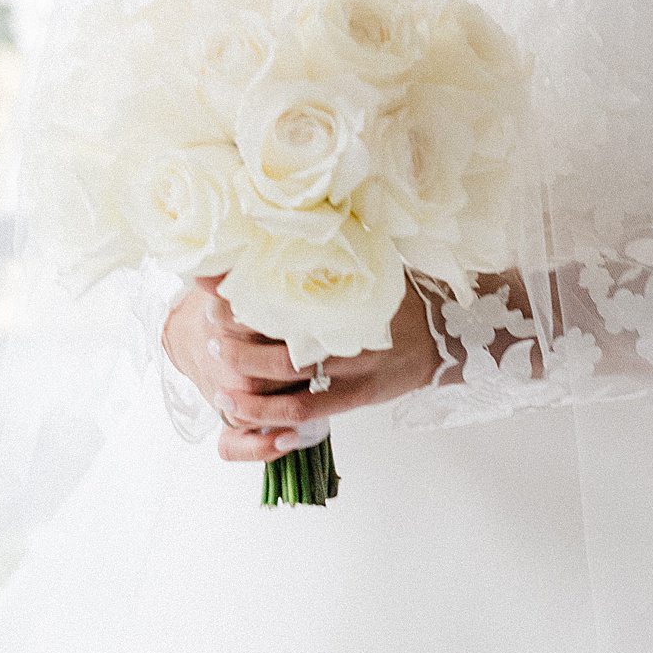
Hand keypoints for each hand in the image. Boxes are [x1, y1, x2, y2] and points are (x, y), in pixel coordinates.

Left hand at [161, 270, 444, 466]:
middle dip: (235, 339)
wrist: (445, 334)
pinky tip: (248, 418)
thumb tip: (286, 235)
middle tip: (208, 334)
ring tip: (219, 383)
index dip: (243, 291)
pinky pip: (306, 411)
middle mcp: (340, 329)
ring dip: (247, 383)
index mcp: (338, 294)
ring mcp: (348, 366)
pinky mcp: (355, 396)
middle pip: (275, 336)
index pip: (279, 290)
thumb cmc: (399, 299)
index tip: (214, 287)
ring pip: (285, 380)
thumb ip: (330, 262)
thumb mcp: (368, 269)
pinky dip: (273, 417)